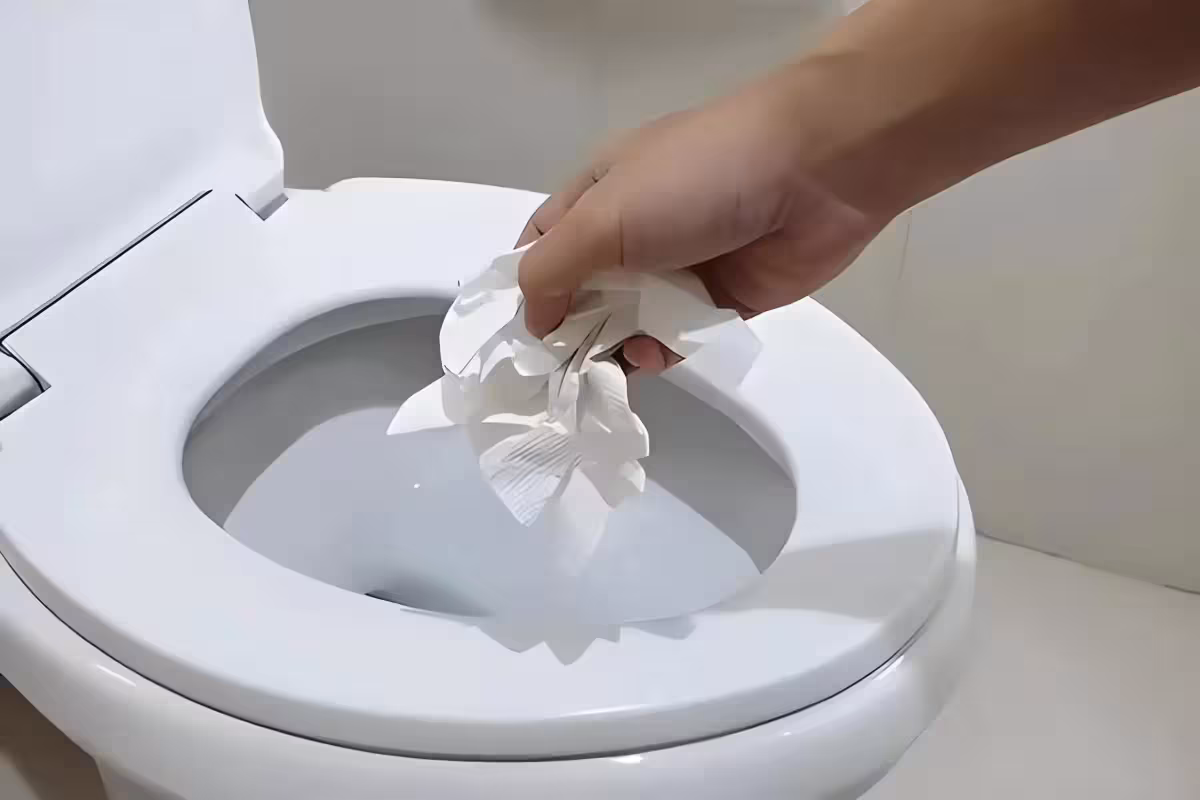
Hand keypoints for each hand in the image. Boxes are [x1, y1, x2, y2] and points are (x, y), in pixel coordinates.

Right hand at [515, 81, 887, 371]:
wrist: (816, 172)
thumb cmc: (696, 178)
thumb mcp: (604, 214)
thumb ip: (552, 270)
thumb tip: (532, 321)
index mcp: (601, 192)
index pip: (544, 246)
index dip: (526, 288)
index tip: (517, 338)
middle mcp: (636, 230)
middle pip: (584, 292)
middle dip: (568, 330)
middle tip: (555, 373)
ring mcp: (681, 267)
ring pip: (630, 323)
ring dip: (612, 349)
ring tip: (602, 373)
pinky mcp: (722, 302)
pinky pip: (678, 340)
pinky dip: (660, 353)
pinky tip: (652, 356)